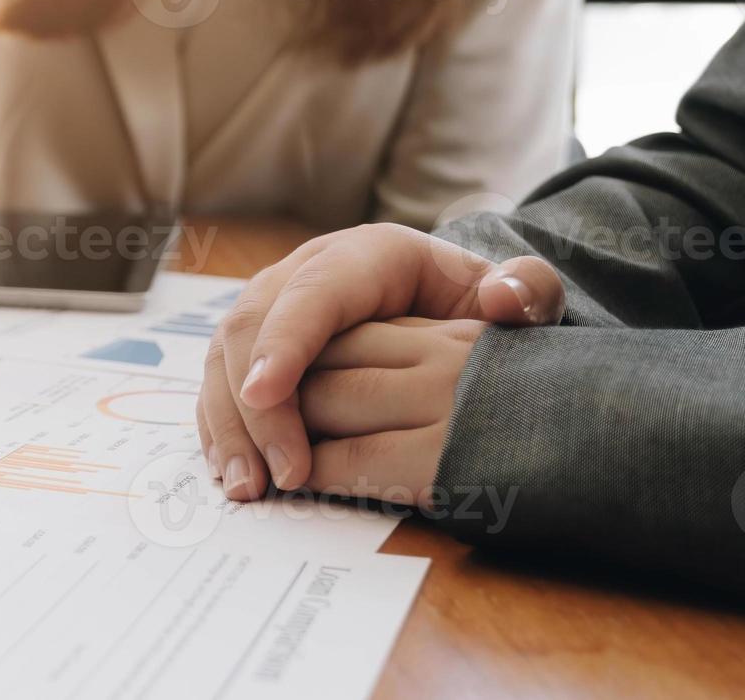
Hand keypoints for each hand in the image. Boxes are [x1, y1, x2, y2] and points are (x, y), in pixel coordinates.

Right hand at [197, 223, 565, 499]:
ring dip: (228, 428)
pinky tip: (236, 476)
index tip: (265, 394)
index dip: (284, 341)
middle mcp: (301, 274)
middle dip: (254, 408)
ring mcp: (269, 310)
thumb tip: (503, 301)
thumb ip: (526, 292)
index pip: (311, 292)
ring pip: (223, 360)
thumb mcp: (514, 295)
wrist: (443, 305)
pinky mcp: (252, 348)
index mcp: (364, 255)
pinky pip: (218, 386)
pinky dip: (221, 432)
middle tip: (276, 477)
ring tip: (248, 489)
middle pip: (251, 330)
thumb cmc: (474, 305)